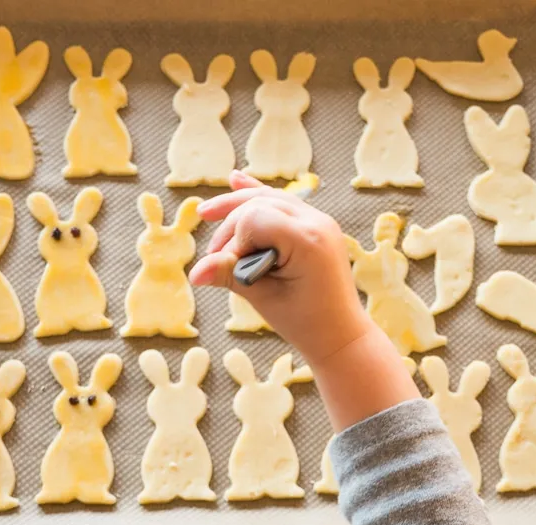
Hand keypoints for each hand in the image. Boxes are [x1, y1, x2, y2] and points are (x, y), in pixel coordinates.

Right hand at [191, 171, 419, 430]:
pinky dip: (258, 194)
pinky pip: (283, 202)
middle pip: (258, 204)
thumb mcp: (265, 300)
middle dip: (231, 228)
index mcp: (307, 241)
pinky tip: (235, 179)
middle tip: (214, 259)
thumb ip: (231, 277)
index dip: (233, 243)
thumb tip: (195, 273)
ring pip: (269, 198)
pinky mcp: (315, 226)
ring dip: (237, 206)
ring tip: (206, 213)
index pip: (254, 221)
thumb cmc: (306, 324)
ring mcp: (319, 221)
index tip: (227, 270)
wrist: (341, 335)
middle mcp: (316, 222)